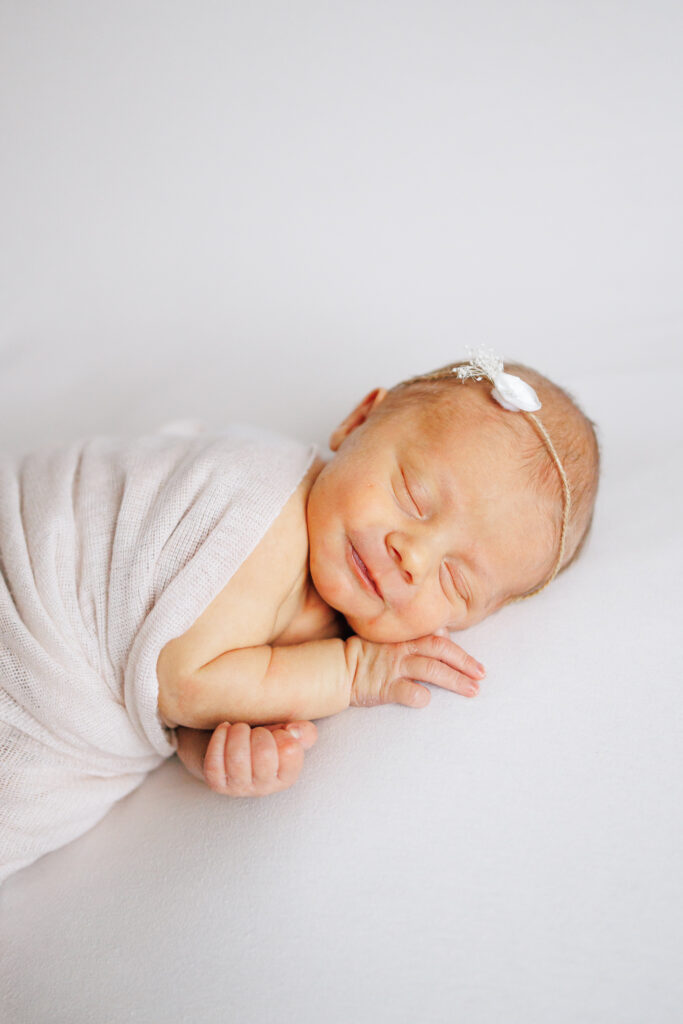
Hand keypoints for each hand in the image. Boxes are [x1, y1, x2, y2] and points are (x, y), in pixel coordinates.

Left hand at [202, 721, 317, 796]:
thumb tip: (293, 732)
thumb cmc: (264, 740)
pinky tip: (225, 729)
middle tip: (256, 730)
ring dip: (238, 733)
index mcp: (286, 777)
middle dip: (260, 734)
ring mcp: (238, 788)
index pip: (291, 753)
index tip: (277, 732)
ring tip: (240, 728)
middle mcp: (264, 788)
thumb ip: (304, 732)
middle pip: (263, 754)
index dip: (283, 736)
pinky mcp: (216, 783)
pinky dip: (219, 738)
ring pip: (237, 758)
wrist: (232, 746)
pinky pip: (215, 761)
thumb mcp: (288, 735)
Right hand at [347, 633, 484, 707]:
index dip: (461, 652)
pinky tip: (428, 700)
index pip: (440, 638)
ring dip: (455, 680)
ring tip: (472, 691)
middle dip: (465, 663)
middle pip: (441, 651)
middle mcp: (402, 650)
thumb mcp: (392, 639)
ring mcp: (394, 668)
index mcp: (405, 637)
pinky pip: (409, 692)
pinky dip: (422, 696)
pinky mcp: (384, 687)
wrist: (337, 668)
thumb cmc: (367, 655)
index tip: (477, 667)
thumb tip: (444, 632)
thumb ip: (417, 636)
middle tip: (482, 676)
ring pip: (431, 670)